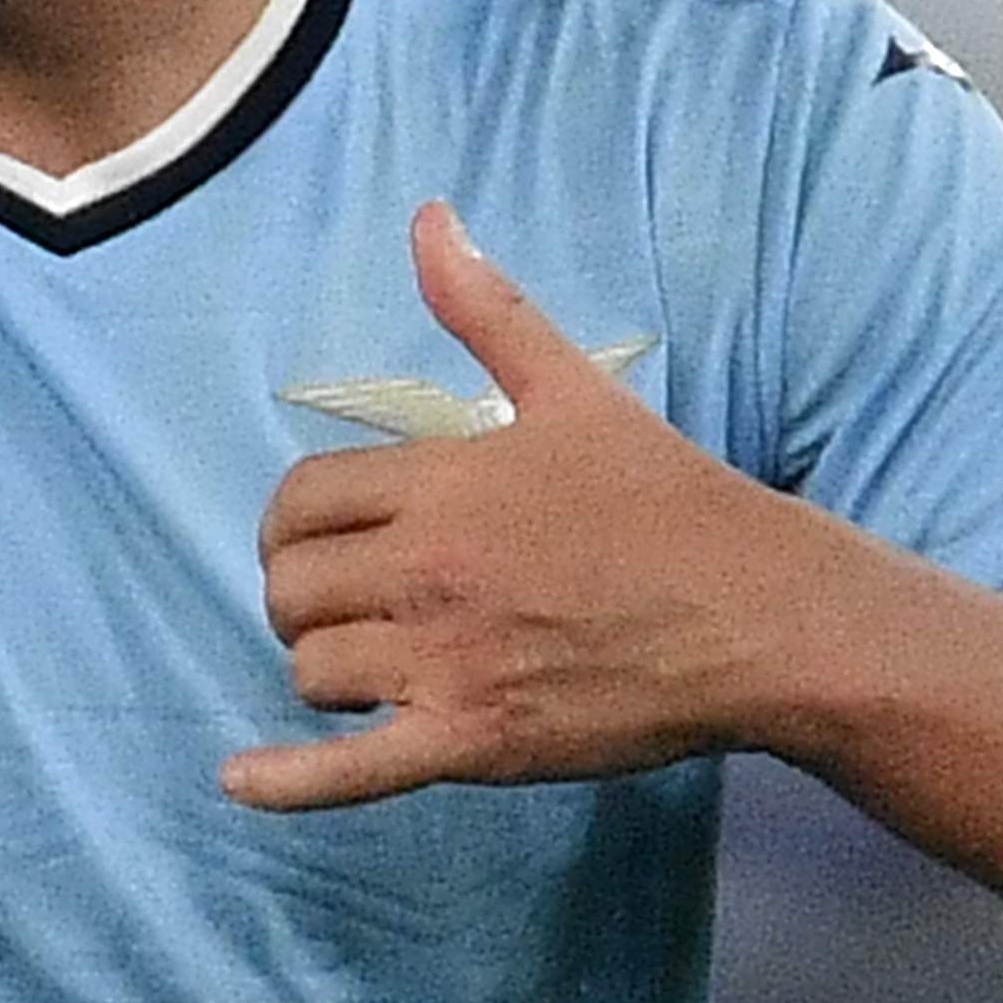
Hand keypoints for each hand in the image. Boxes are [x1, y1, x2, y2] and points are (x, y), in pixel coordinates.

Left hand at [224, 204, 849, 813]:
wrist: (762, 616)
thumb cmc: (672, 502)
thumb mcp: (575, 390)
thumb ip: (487, 310)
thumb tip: (428, 220)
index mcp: (442, 486)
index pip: (301, 500)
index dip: (293, 522)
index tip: (320, 539)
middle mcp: (428, 573)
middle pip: (288, 587)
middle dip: (299, 593)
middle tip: (341, 602)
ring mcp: (447, 663)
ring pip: (311, 669)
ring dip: (324, 667)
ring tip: (366, 664)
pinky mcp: (474, 741)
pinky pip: (350, 772)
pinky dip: (288, 782)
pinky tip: (240, 782)